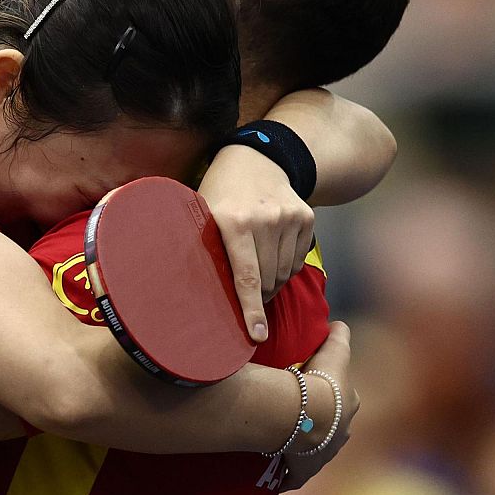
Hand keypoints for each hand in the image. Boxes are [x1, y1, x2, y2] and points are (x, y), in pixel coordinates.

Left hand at [199, 144, 315, 343]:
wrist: (256, 159)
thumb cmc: (219, 194)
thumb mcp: (201, 214)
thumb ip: (203, 249)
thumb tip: (188, 297)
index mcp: (234, 221)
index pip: (246, 276)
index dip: (251, 309)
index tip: (256, 335)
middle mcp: (265, 218)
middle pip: (267, 279)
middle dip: (259, 296)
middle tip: (248, 298)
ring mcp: (289, 217)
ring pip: (284, 273)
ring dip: (272, 283)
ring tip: (258, 273)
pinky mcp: (306, 217)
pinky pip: (297, 261)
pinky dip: (286, 267)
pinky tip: (272, 254)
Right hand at [281, 321, 358, 490]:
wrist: (308, 414)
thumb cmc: (322, 380)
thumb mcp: (336, 351)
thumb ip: (340, 334)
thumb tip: (339, 323)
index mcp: (349, 406)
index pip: (343, 399)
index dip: (331, 395)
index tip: (317, 392)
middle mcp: (341, 433)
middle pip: (332, 427)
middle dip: (321, 424)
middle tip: (300, 417)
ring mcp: (324, 454)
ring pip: (315, 450)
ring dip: (305, 447)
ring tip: (287, 440)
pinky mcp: (305, 469)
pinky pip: (296, 474)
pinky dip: (289, 474)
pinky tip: (278, 472)